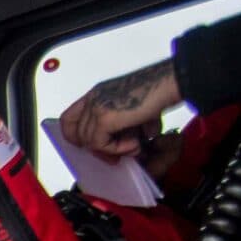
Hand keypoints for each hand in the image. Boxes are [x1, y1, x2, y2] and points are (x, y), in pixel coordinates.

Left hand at [59, 59, 181, 156]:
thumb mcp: (133, 111)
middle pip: (75, 132)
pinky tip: (136, 143)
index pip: (69, 118)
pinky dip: (118, 149)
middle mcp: (93, 98)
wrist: (171, 82)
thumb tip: (122, 148)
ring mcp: (96, 107)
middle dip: (95, 149)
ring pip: (88, 141)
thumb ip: (121, 128)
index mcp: (97, 94)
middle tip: (115, 158)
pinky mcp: (104, 118)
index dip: (76, 136)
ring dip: (113, 149)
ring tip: (135, 146)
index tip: (94, 146)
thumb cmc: (159, 92)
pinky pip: (99, 144)